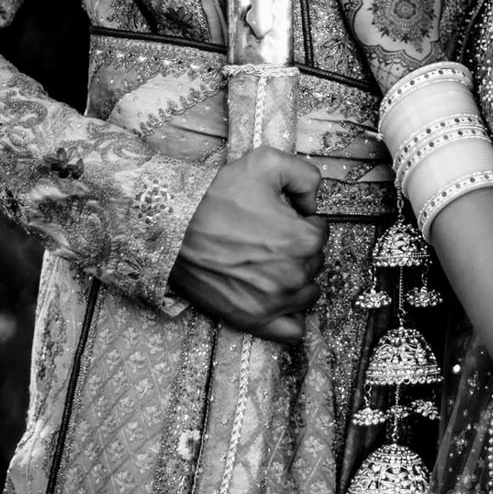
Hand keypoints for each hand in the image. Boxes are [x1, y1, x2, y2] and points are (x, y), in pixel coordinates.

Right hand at [168, 148, 327, 343]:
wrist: (172, 225)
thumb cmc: (216, 195)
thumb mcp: (266, 162)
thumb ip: (306, 176)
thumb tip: (314, 202)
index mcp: (303, 240)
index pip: (320, 232)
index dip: (302, 221)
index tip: (281, 217)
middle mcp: (293, 276)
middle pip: (313, 263)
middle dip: (298, 249)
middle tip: (268, 237)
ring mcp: (273, 302)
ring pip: (306, 294)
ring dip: (297, 279)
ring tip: (270, 263)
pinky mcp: (252, 320)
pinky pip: (291, 331)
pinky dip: (291, 318)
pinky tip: (278, 300)